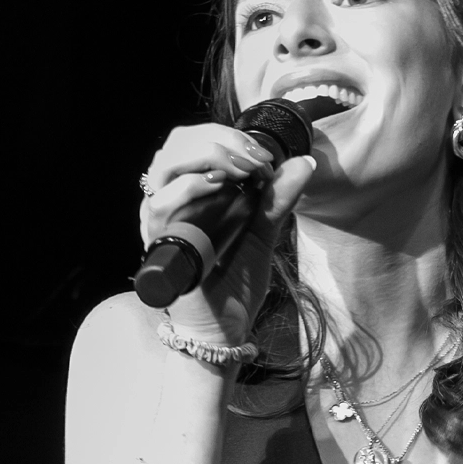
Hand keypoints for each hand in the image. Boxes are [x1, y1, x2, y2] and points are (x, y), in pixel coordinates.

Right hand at [138, 122, 314, 344]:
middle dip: (220, 141)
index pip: (192, 141)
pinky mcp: (159, 244)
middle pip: (176, 145)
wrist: (226, 328)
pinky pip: (162, 206)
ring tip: (243, 172)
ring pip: (165, 167)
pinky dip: (190, 188)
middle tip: (256, 161)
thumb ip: (277, 198)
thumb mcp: (262, 232)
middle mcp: (166, 201)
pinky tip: (217, 185)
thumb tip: (304, 162)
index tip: (264, 155)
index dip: (227, 136)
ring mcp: (159, 223)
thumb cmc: (235, 281)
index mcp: (187, 192)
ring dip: (207, 157)